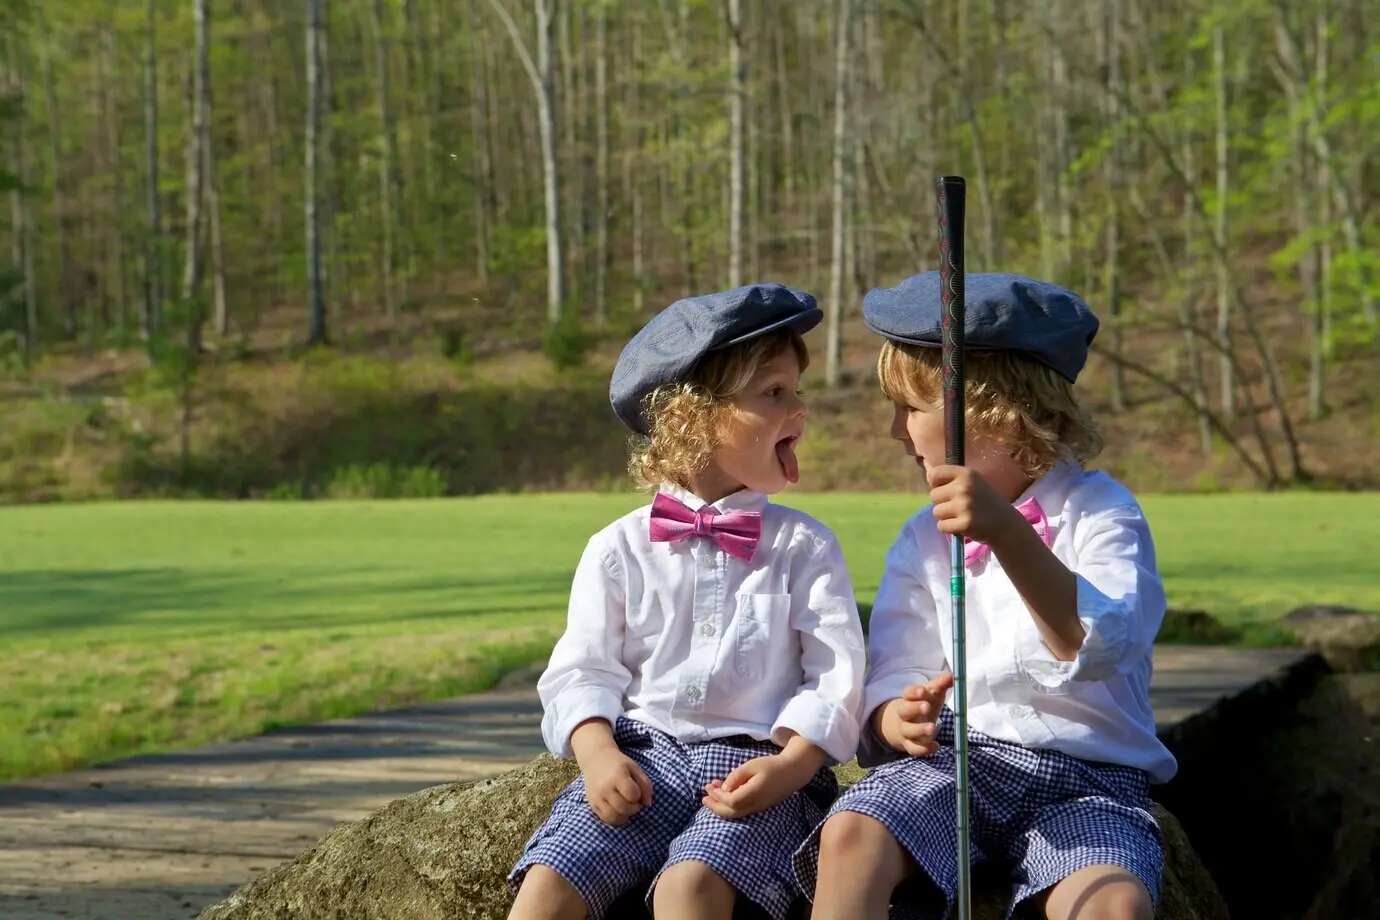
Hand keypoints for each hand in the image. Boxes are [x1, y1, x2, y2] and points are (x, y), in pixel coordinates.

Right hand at [580, 744, 653, 825]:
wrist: (595, 759)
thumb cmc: (618, 764)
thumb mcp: (635, 768)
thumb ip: (645, 785)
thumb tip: (647, 804)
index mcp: (617, 776)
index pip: (632, 794)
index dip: (638, 795)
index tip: (636, 790)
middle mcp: (605, 788)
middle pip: (623, 808)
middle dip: (633, 808)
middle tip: (633, 801)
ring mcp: (597, 797)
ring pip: (614, 817)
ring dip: (625, 816)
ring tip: (626, 807)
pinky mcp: (592, 803)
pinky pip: (605, 818)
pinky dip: (615, 819)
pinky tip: (619, 811)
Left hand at [701, 751, 816, 819]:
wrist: (793, 772)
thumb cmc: (771, 765)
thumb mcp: (752, 765)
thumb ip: (736, 776)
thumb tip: (724, 788)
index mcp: (753, 793)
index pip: (730, 801)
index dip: (718, 796)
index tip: (710, 785)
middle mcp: (755, 804)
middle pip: (731, 813)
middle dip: (715, 807)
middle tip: (703, 798)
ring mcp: (758, 807)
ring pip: (736, 813)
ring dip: (721, 806)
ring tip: (711, 795)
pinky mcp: (760, 806)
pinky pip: (742, 810)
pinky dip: (730, 805)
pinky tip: (725, 795)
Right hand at [873, 672, 953, 756]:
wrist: (904, 724)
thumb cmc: (923, 705)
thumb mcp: (931, 694)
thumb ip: (940, 685)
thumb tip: (953, 676)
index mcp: (909, 699)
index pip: (908, 693)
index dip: (914, 692)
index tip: (922, 691)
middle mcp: (905, 714)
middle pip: (905, 711)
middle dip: (915, 708)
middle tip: (926, 707)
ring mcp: (906, 730)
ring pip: (909, 730)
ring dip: (920, 729)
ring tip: (932, 728)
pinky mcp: (910, 744)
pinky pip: (914, 749)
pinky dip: (924, 749)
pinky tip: (935, 746)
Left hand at [927, 465, 1022, 547]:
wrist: (1004, 523)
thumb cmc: (984, 501)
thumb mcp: (972, 482)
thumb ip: (951, 478)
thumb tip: (927, 476)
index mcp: (966, 474)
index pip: (935, 474)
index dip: (935, 483)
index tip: (944, 489)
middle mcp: (965, 488)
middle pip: (933, 495)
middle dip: (942, 502)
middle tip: (958, 505)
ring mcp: (964, 506)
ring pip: (936, 512)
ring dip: (945, 516)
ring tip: (961, 515)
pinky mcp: (964, 524)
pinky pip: (941, 526)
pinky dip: (949, 528)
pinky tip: (961, 525)